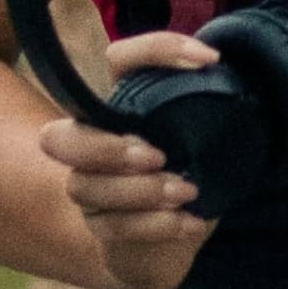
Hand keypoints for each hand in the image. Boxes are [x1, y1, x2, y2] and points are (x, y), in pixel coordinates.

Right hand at [41, 31, 222, 288]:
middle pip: (58, 137)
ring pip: (86, 187)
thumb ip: (206, 109)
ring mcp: (89, 188)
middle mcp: (92, 142)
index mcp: (122, 104)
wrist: (174, 237)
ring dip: (140, 191)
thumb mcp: (202, 139)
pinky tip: (190, 222)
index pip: (120, 59)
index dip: (158, 50)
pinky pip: (114, 228)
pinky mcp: (101, 228)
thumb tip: (229, 79)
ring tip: (187, 191)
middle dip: (105, 147)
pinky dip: (156, 225)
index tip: (210, 61)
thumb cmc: (188, 173)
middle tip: (158, 155)